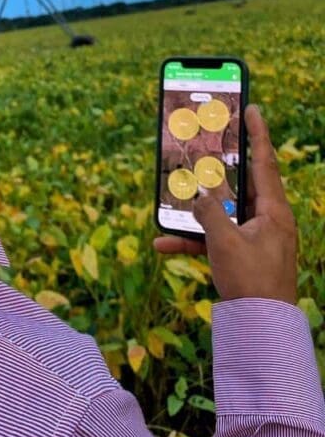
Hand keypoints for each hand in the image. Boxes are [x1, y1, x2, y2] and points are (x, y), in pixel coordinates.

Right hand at [153, 104, 297, 304]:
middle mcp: (267, 220)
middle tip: (206, 144)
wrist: (260, 329)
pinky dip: (192, 240)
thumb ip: (208, 212)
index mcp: (273, 211)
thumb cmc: (251, 282)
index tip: (251, 108)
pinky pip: (214, 239)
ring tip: (173, 198)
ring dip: (195, 212)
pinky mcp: (241, 256)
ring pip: (222, 213)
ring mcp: (254, 238)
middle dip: (218, 170)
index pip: (264, 162)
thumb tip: (199, 196)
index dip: (257, 133)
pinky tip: (163, 243)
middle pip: (240, 184)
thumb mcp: (224, 242)